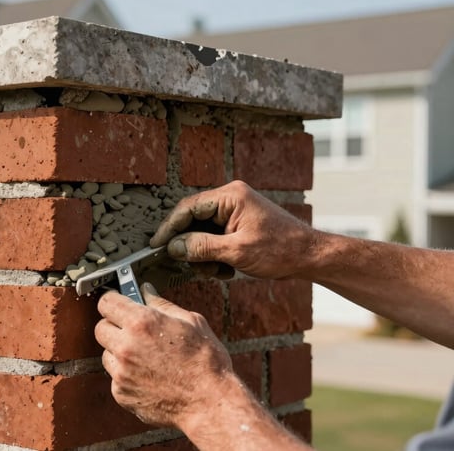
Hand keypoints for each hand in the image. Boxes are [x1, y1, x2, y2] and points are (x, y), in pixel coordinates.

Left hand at [94, 284, 231, 427]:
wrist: (210, 404)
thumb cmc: (206, 361)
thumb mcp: (191, 322)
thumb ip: (162, 304)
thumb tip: (146, 291)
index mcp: (142, 323)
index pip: (106, 302)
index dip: (113, 301)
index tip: (118, 303)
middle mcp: (126, 347)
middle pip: (100, 328)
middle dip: (114, 326)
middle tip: (132, 330)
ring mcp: (121, 372)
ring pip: (106, 353)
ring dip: (119, 352)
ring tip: (146, 357)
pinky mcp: (121, 394)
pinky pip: (115, 377)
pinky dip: (127, 375)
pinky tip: (149, 377)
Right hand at [150, 180, 317, 279]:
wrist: (310, 257)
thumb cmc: (281, 250)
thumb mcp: (237, 252)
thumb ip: (201, 247)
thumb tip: (174, 248)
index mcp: (230, 196)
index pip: (188, 208)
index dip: (169, 228)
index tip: (156, 245)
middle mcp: (230, 199)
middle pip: (193, 220)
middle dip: (190, 246)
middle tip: (189, 265)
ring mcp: (234, 211)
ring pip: (202, 233)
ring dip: (203, 255)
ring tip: (217, 271)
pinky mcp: (238, 224)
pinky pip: (214, 238)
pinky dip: (214, 256)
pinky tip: (226, 270)